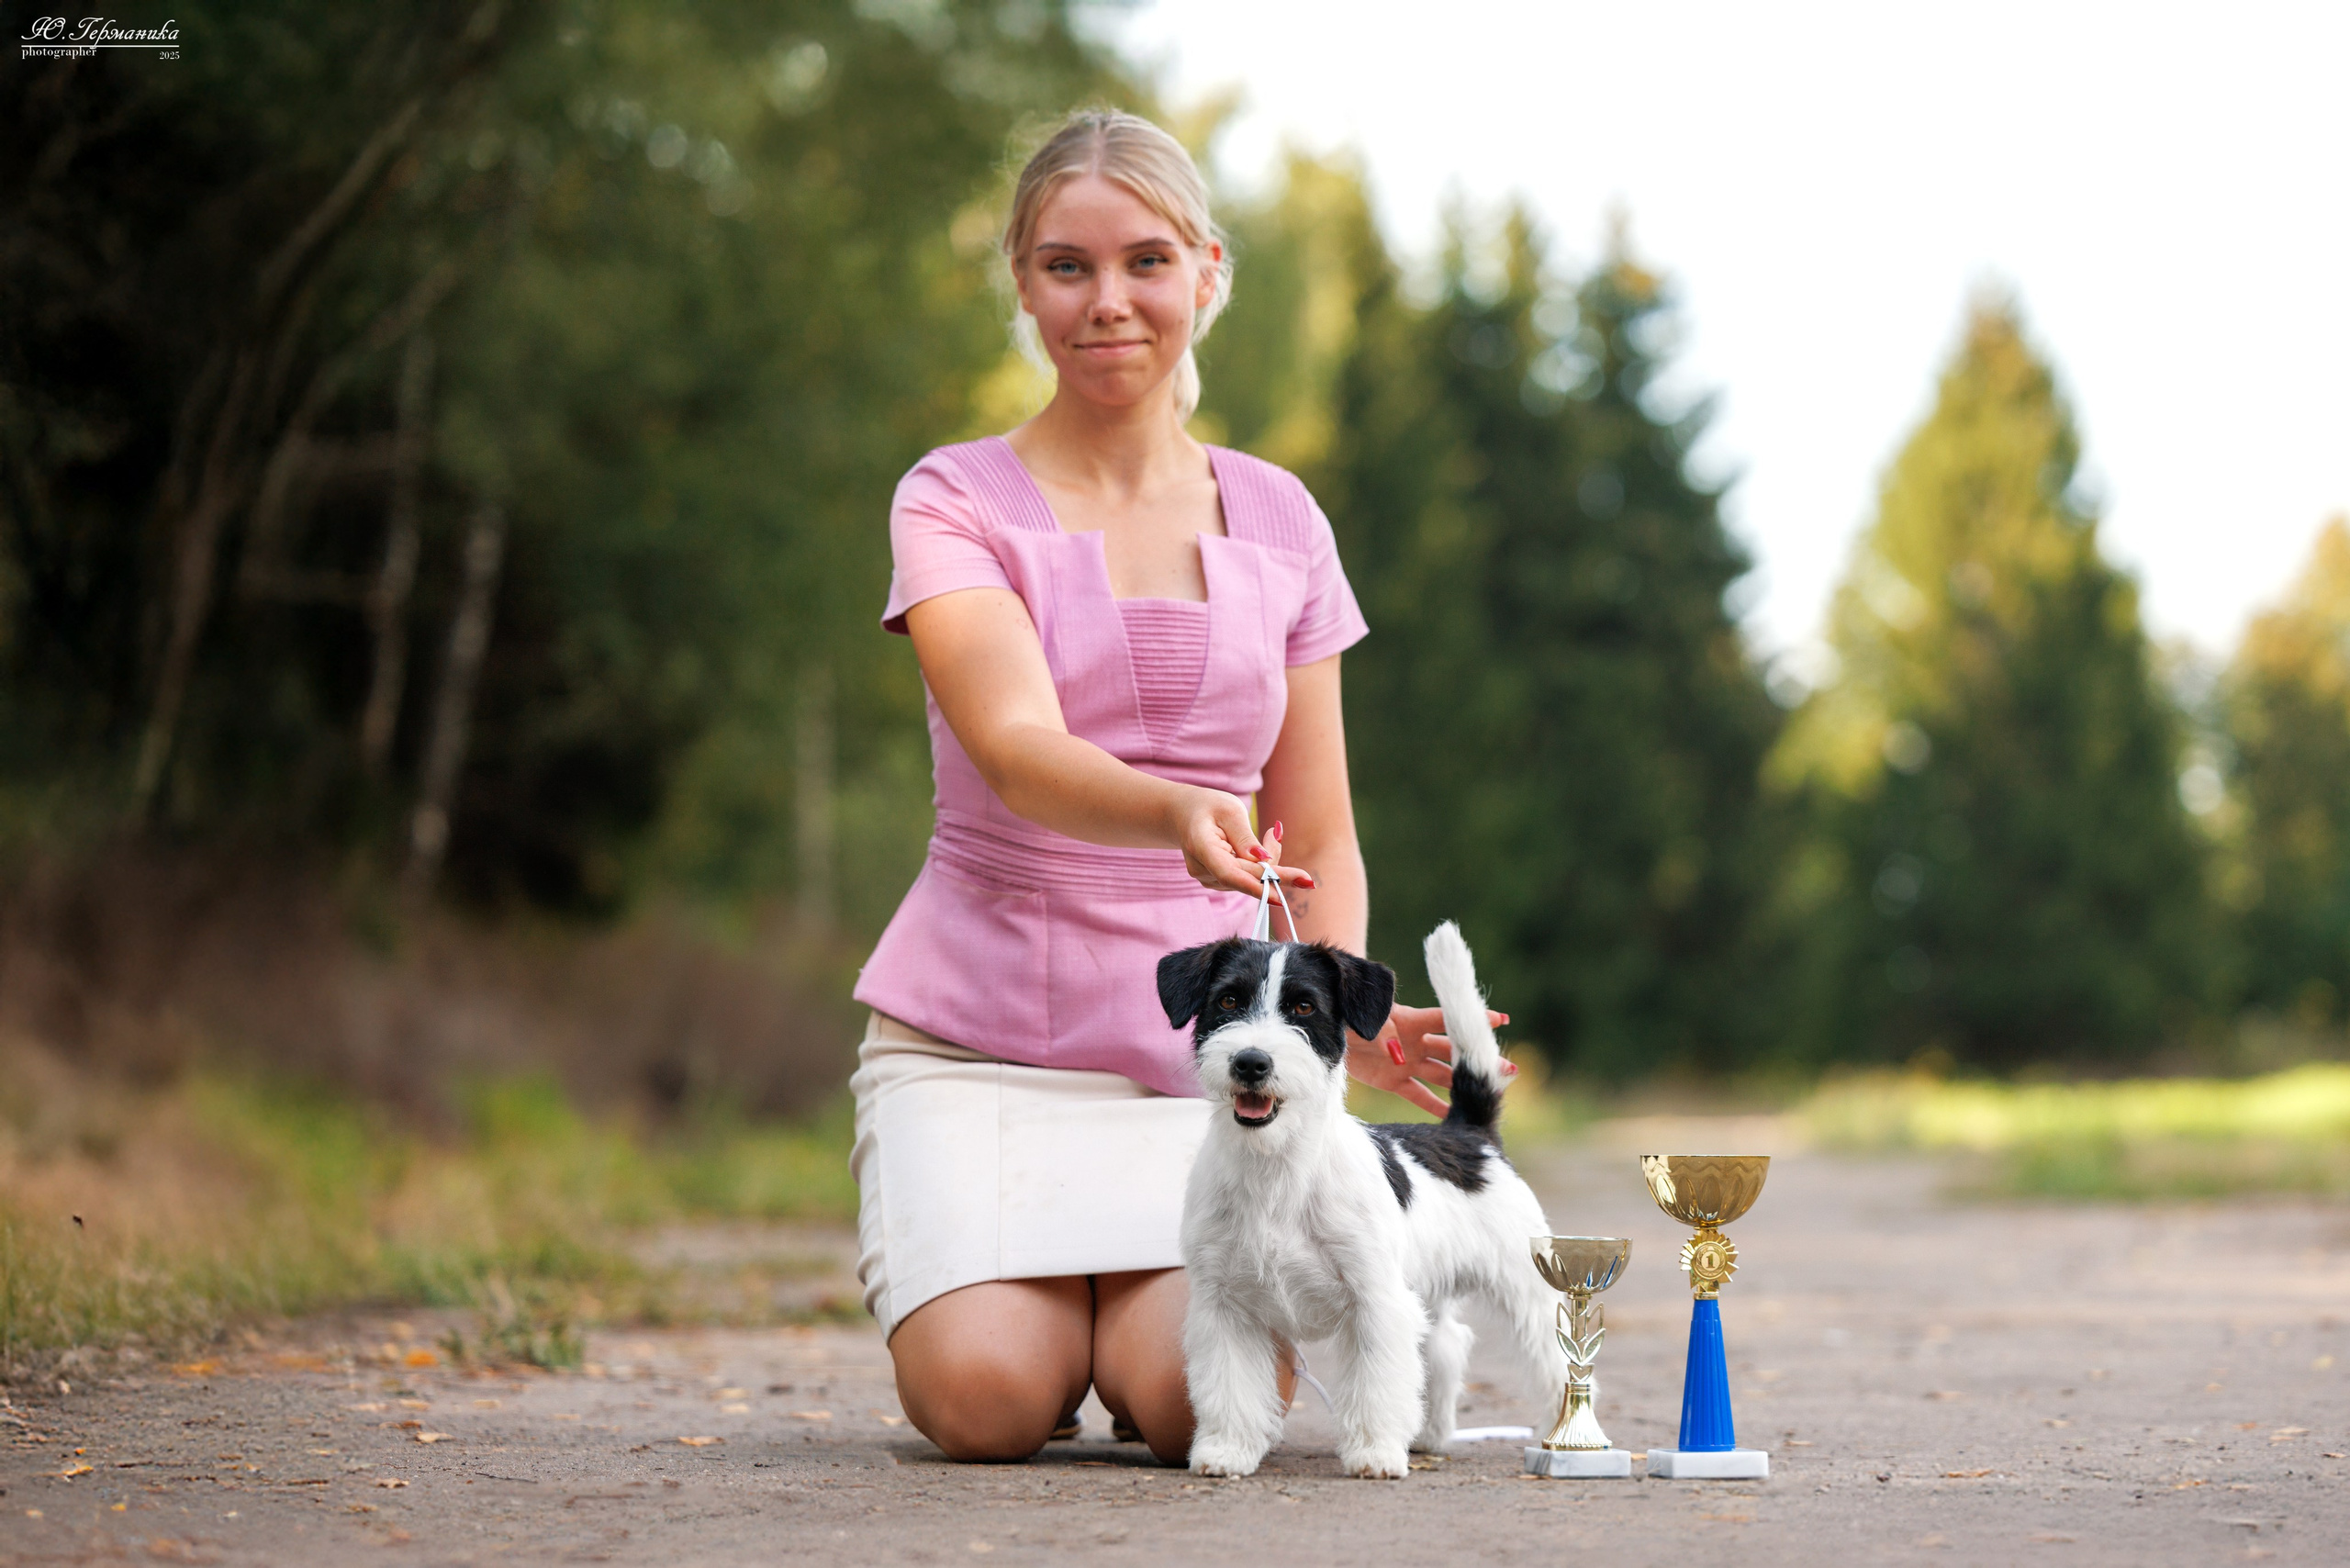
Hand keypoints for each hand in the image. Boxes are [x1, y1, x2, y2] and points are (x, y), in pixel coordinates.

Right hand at [1171, 792, 1316, 900]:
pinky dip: (1260, 866)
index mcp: (1201, 847)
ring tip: (1269, 835)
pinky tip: (1259, 849)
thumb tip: (1263, 860)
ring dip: (1268, 863)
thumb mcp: (1229, 810)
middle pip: (1246, 878)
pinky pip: (1246, 879)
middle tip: (1293, 856)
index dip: (1256, 887)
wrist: (1183, 814)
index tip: (1281, 898)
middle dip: (1276, 870)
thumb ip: (1245, 836)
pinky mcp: (1217, 881)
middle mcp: (1202, 870)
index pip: (1230, 874)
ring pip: (1249, 880)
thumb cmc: (1207, 807)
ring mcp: (1207, 879)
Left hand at [1345, 1002, 1513, 1118]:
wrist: (1327, 1024)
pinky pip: (1418, 1095)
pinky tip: (1454, 1116)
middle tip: (1510, 1069)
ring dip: (1463, 1083)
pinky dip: (1435, 1106)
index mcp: (1409, 1020)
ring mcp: (1406, 1061)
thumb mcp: (1362, 1017)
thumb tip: (1396, 1053)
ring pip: (1442, 1074)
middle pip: (1453, 1051)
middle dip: (1479, 1060)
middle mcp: (1414, 1041)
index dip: (1472, 1018)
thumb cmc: (1347, 1012)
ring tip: (1491, 1092)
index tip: (1501, 1021)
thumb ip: (1380, 1032)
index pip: (1446, 1018)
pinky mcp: (1393, 1080)